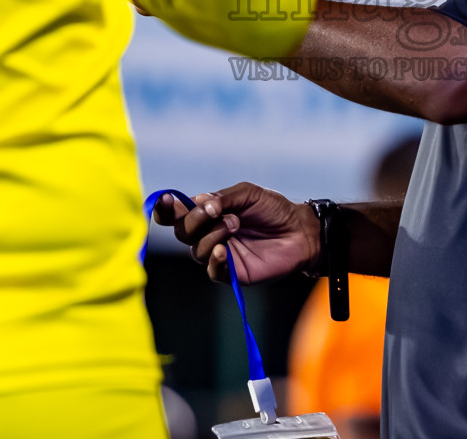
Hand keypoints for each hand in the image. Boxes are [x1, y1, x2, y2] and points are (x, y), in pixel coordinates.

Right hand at [151, 182, 320, 284]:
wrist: (299, 231)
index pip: (177, 214)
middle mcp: (208, 234)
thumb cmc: (274, 209)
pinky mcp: (231, 272)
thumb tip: (199, 203)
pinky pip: (212, 270)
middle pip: (181, 232)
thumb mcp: (248, 193)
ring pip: (196, 250)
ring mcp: (219, 254)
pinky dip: (214, 259)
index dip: (166, 209)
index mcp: (208, 214)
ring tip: (236, 224)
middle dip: (193, 220)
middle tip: (215, 211)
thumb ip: (223, 197)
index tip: (168, 201)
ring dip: (212, 235)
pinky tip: (223, 250)